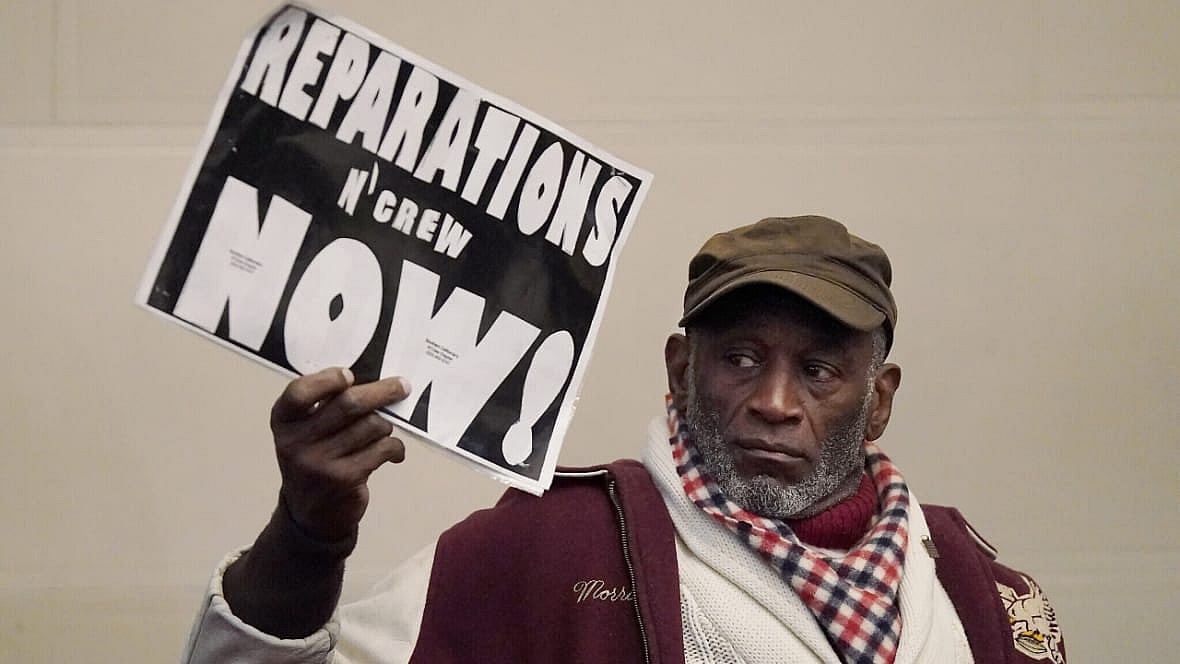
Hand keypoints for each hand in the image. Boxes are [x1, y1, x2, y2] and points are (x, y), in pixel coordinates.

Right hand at [270, 367, 410, 543]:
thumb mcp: (305, 432)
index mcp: (284, 422)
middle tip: (401, 386)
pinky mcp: (344, 479)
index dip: (326, 380)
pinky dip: (394, 447)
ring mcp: (319, 462)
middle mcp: (296, 442)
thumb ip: (324, 406)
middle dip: (381, 392)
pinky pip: (383, 449)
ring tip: (382, 431)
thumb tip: (372, 382)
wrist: (311, 513)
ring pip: (371, 426)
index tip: (349, 375)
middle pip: (348, 404)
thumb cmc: (315, 459)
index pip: (299, 392)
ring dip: (385, 425)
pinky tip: (393, 452)